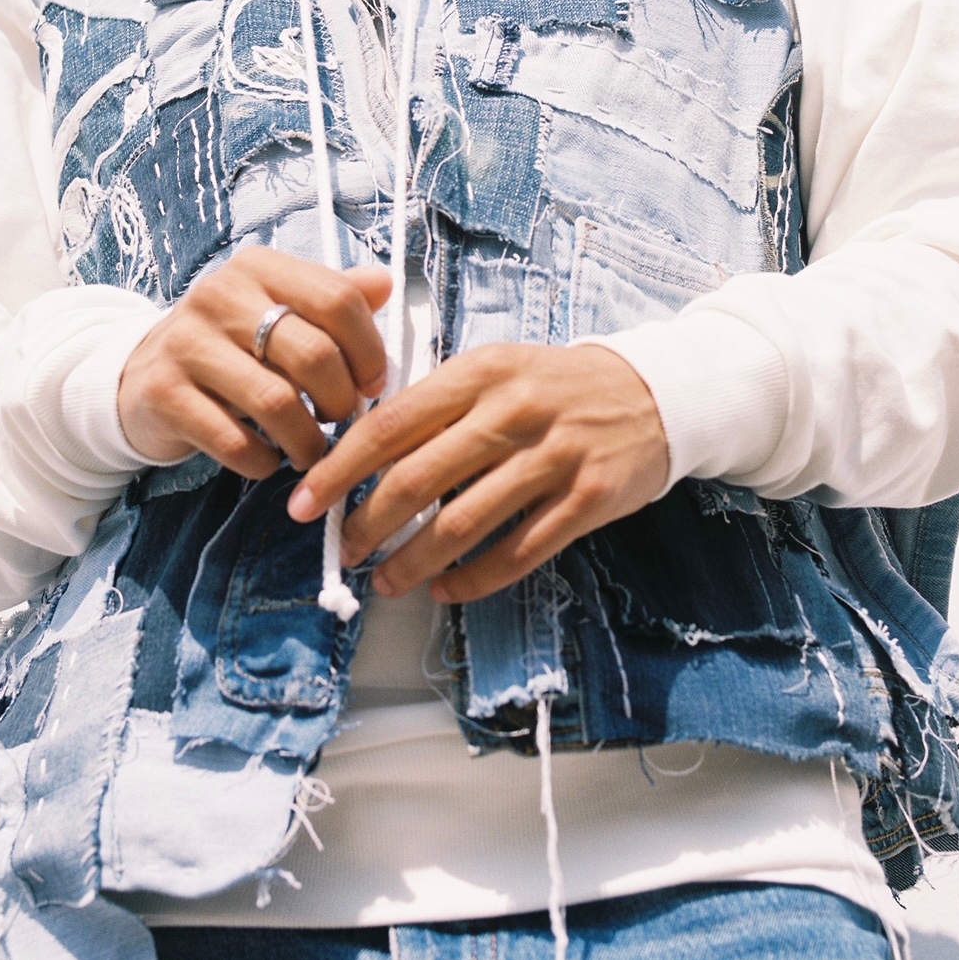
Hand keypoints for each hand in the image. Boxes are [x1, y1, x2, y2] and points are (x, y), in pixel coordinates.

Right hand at [118, 249, 390, 480]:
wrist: (139, 375)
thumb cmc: (231, 344)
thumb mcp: (278, 309)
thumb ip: (333, 298)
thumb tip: (386, 283)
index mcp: (258, 267)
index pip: (337, 298)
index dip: (369, 349)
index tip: (373, 383)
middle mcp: (220, 295)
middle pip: (313, 354)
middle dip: (341, 400)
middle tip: (340, 419)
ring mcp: (187, 343)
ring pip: (277, 402)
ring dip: (307, 440)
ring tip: (309, 449)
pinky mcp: (164, 394)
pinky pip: (234, 442)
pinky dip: (263, 462)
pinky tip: (266, 459)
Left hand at [287, 342, 668, 603]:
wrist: (653, 394)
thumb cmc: (554, 385)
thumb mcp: (495, 370)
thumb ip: (437, 404)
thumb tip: (362, 451)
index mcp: (480, 372)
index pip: (391, 423)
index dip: (341, 469)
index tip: (306, 502)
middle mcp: (513, 411)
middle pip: (419, 477)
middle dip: (369, 522)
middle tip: (344, 550)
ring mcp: (552, 457)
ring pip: (463, 523)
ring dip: (413, 560)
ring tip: (385, 581)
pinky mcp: (584, 501)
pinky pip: (517, 552)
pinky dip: (473, 579)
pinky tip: (446, 589)